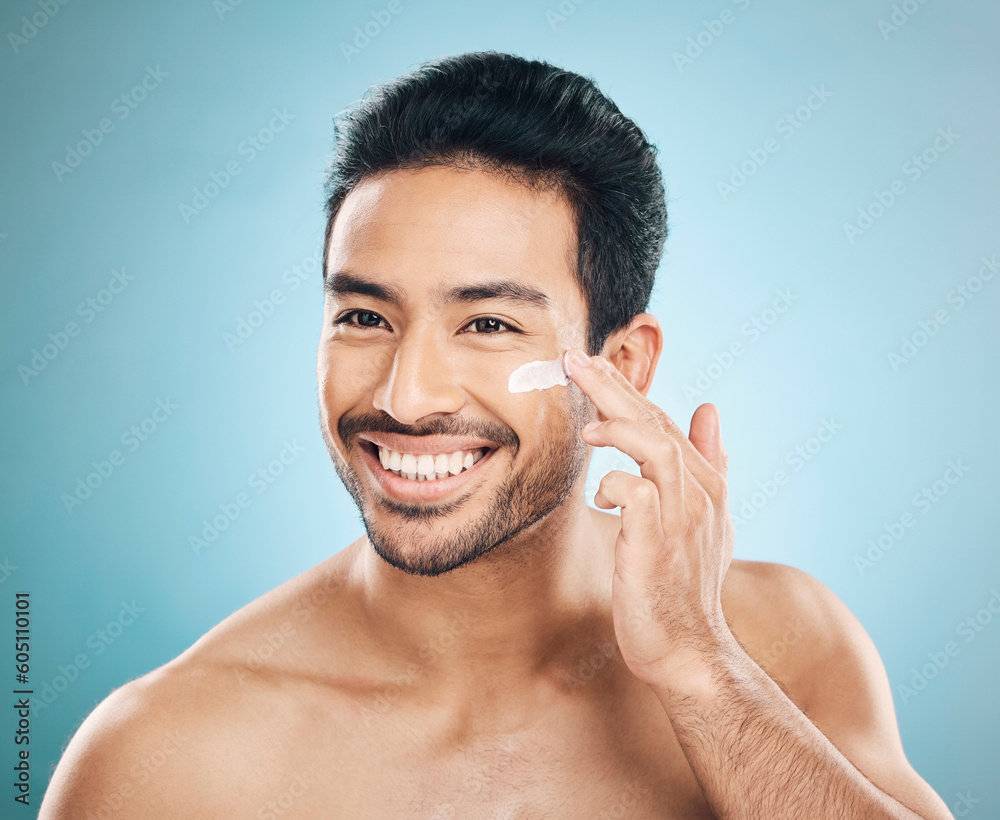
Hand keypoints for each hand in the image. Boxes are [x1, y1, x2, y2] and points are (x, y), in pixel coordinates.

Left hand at [564, 349, 734, 684]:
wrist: (689, 650)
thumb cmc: (686, 584)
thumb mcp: (708, 521)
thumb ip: (709, 463)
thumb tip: (709, 408)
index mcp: (705, 483)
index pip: (661, 419)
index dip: (625, 388)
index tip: (589, 363)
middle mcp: (698, 494)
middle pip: (655, 422)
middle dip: (612, 386)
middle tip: (574, 359)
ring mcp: (681, 519)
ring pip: (654, 448)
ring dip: (617, 427)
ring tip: (587, 427)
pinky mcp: (657, 546)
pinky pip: (637, 495)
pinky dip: (614, 484)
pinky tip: (599, 492)